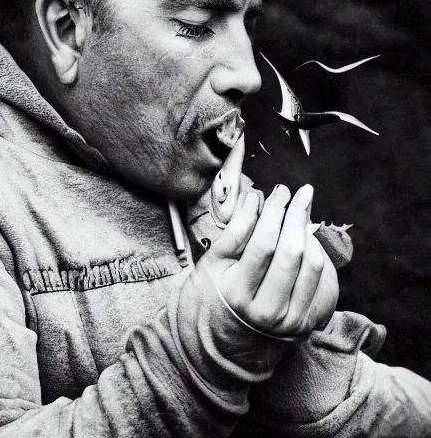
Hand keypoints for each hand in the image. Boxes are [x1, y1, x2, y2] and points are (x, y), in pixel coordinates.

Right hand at [198, 184, 338, 337]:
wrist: (222, 342)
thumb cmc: (214, 295)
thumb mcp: (214, 263)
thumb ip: (235, 231)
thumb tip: (256, 199)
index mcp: (237, 294)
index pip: (263, 244)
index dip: (275, 212)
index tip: (280, 191)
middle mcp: (266, 311)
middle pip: (291, 253)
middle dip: (297, 215)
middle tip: (299, 193)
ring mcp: (288, 321)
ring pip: (310, 264)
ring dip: (309, 231)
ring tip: (302, 212)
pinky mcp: (304, 323)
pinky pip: (318, 279)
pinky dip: (315, 251)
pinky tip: (305, 237)